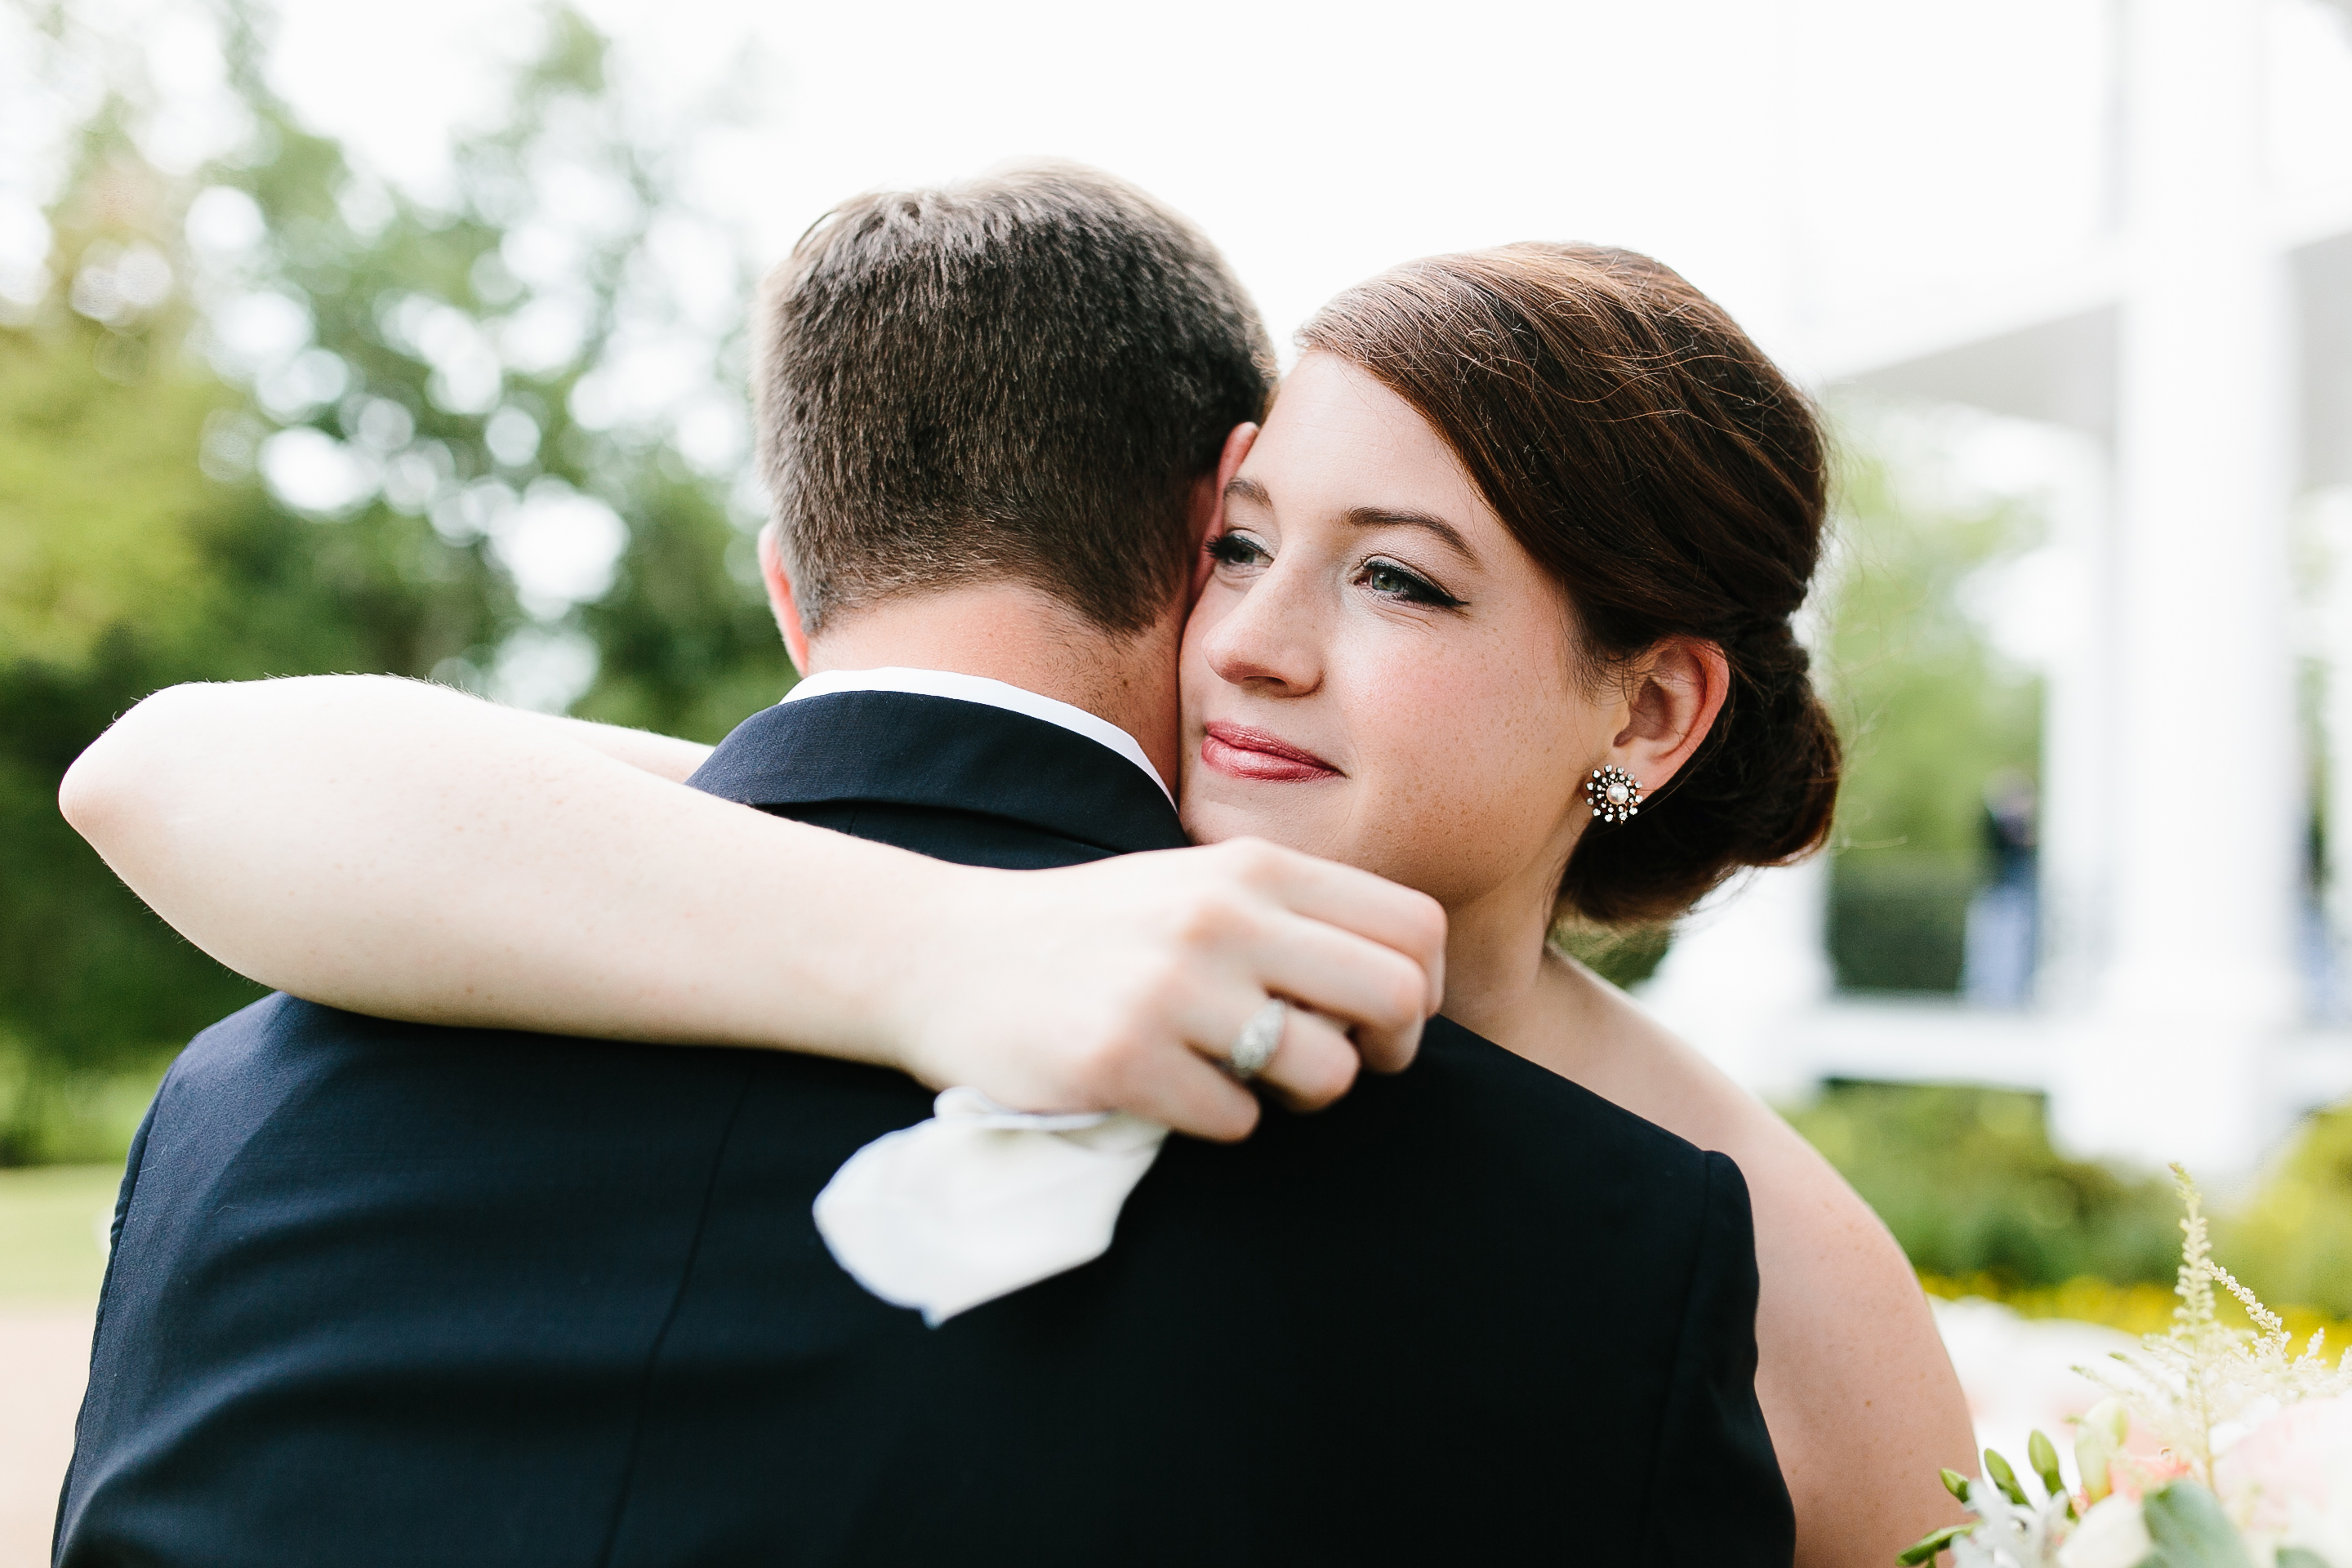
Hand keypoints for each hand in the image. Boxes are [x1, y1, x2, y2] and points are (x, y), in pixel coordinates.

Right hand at [889, 838, 1445, 1140]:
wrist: (943, 954)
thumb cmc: (1094, 932)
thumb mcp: (1198, 885)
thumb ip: (1294, 916)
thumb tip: (1407, 989)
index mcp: (1253, 868)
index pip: (1413, 926)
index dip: (1422, 991)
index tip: (1382, 1022)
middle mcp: (1222, 917)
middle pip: (1394, 999)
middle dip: (1386, 1053)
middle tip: (1341, 1066)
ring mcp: (1170, 989)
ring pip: (1325, 1073)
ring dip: (1298, 1096)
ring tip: (1241, 1076)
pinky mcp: (1123, 1061)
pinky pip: (1238, 1123)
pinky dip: (1218, 1122)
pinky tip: (1170, 1092)